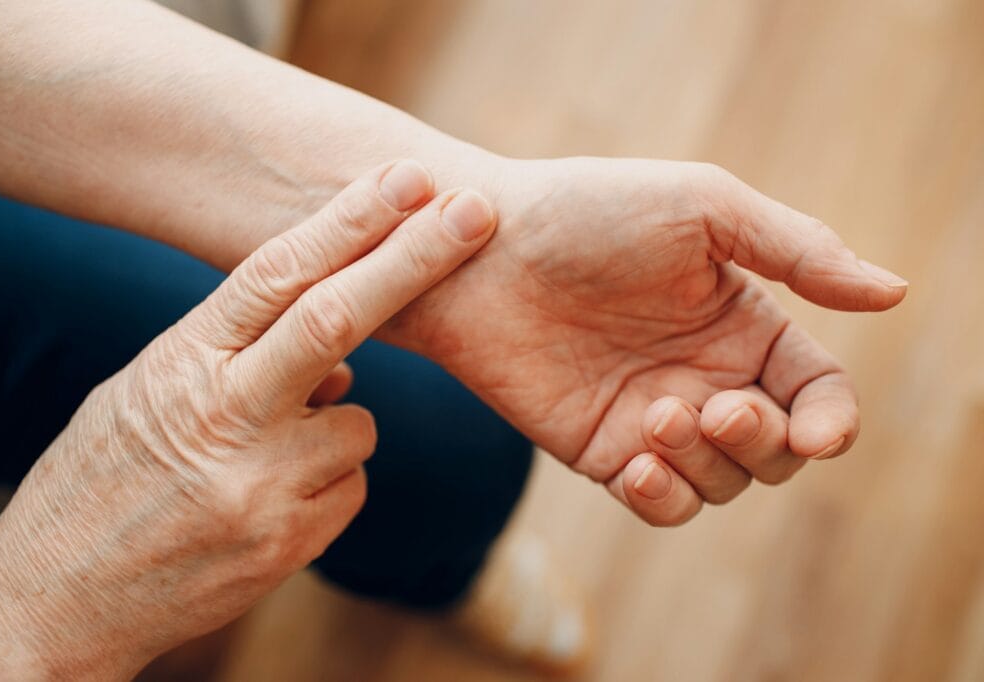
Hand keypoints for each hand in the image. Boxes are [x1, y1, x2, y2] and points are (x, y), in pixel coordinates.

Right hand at [0, 160, 496, 678]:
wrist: (61, 595)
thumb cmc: (107, 474)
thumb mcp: (152, 390)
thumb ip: (243, 356)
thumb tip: (344, 356)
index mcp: (183, 363)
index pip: (275, 274)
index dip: (349, 220)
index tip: (407, 179)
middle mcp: (226, 418)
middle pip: (338, 320)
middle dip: (417, 257)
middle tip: (478, 210)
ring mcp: (260, 486)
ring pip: (358, 423)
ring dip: (335, 425)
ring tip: (260, 459)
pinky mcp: (289, 544)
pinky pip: (351, 485)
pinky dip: (327, 479)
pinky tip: (265, 503)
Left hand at [385, 157, 906, 525]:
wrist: (475, 250)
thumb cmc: (586, 213)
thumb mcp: (702, 207)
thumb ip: (797, 249)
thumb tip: (894, 292)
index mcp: (742, 322)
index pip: (818, 392)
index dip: (829, 422)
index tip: (817, 433)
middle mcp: (706, 374)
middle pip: (777, 450)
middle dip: (760, 442)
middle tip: (711, 405)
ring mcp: (654, 418)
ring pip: (723, 482)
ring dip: (707, 464)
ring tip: (656, 417)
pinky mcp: (602, 451)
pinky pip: (660, 504)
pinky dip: (665, 497)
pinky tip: (637, 463)